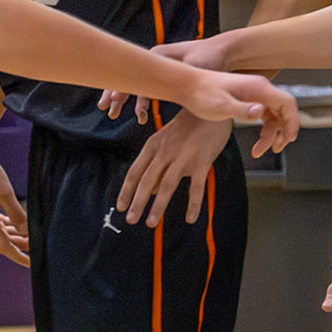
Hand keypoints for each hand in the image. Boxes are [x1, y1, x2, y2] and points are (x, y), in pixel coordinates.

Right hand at [0, 140, 28, 266]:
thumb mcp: (5, 193)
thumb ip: (17, 214)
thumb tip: (26, 231)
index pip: (4, 246)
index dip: (19, 257)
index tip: (32, 264)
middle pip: (2, 241)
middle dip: (20, 245)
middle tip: (39, 247)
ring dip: (14, 235)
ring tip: (31, 237)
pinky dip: (6, 226)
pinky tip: (14, 224)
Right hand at [99, 36, 231, 124]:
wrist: (224, 52)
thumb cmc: (212, 58)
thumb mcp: (197, 66)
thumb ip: (183, 77)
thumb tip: (174, 88)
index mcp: (157, 56)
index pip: (132, 72)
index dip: (122, 88)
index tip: (113, 101)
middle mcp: (154, 62)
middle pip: (127, 78)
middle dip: (114, 95)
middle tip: (107, 111)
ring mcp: (158, 70)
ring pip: (135, 86)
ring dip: (123, 101)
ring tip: (114, 115)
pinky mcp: (166, 79)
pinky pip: (147, 91)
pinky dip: (140, 103)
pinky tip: (141, 116)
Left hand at [115, 109, 233, 226]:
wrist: (211, 109)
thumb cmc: (187, 126)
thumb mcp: (166, 140)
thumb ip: (156, 164)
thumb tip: (147, 190)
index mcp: (152, 146)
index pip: (134, 172)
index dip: (126, 190)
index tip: (120, 206)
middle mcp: (164, 153)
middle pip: (146, 181)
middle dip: (137, 202)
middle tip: (130, 220)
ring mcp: (183, 158)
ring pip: (166, 185)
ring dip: (157, 206)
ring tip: (150, 223)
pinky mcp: (202, 162)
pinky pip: (196, 187)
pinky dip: (193, 204)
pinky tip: (191, 218)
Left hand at [177, 68, 296, 156]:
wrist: (186, 85)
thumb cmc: (201, 94)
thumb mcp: (221, 105)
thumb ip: (242, 109)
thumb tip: (261, 112)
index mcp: (258, 88)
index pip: (288, 103)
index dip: (293, 121)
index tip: (290, 138)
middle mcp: (259, 89)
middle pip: (283, 111)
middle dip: (281, 132)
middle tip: (274, 149)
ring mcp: (253, 94)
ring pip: (273, 115)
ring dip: (271, 133)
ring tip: (259, 151)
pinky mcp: (246, 99)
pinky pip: (264, 115)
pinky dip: (264, 128)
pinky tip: (258, 141)